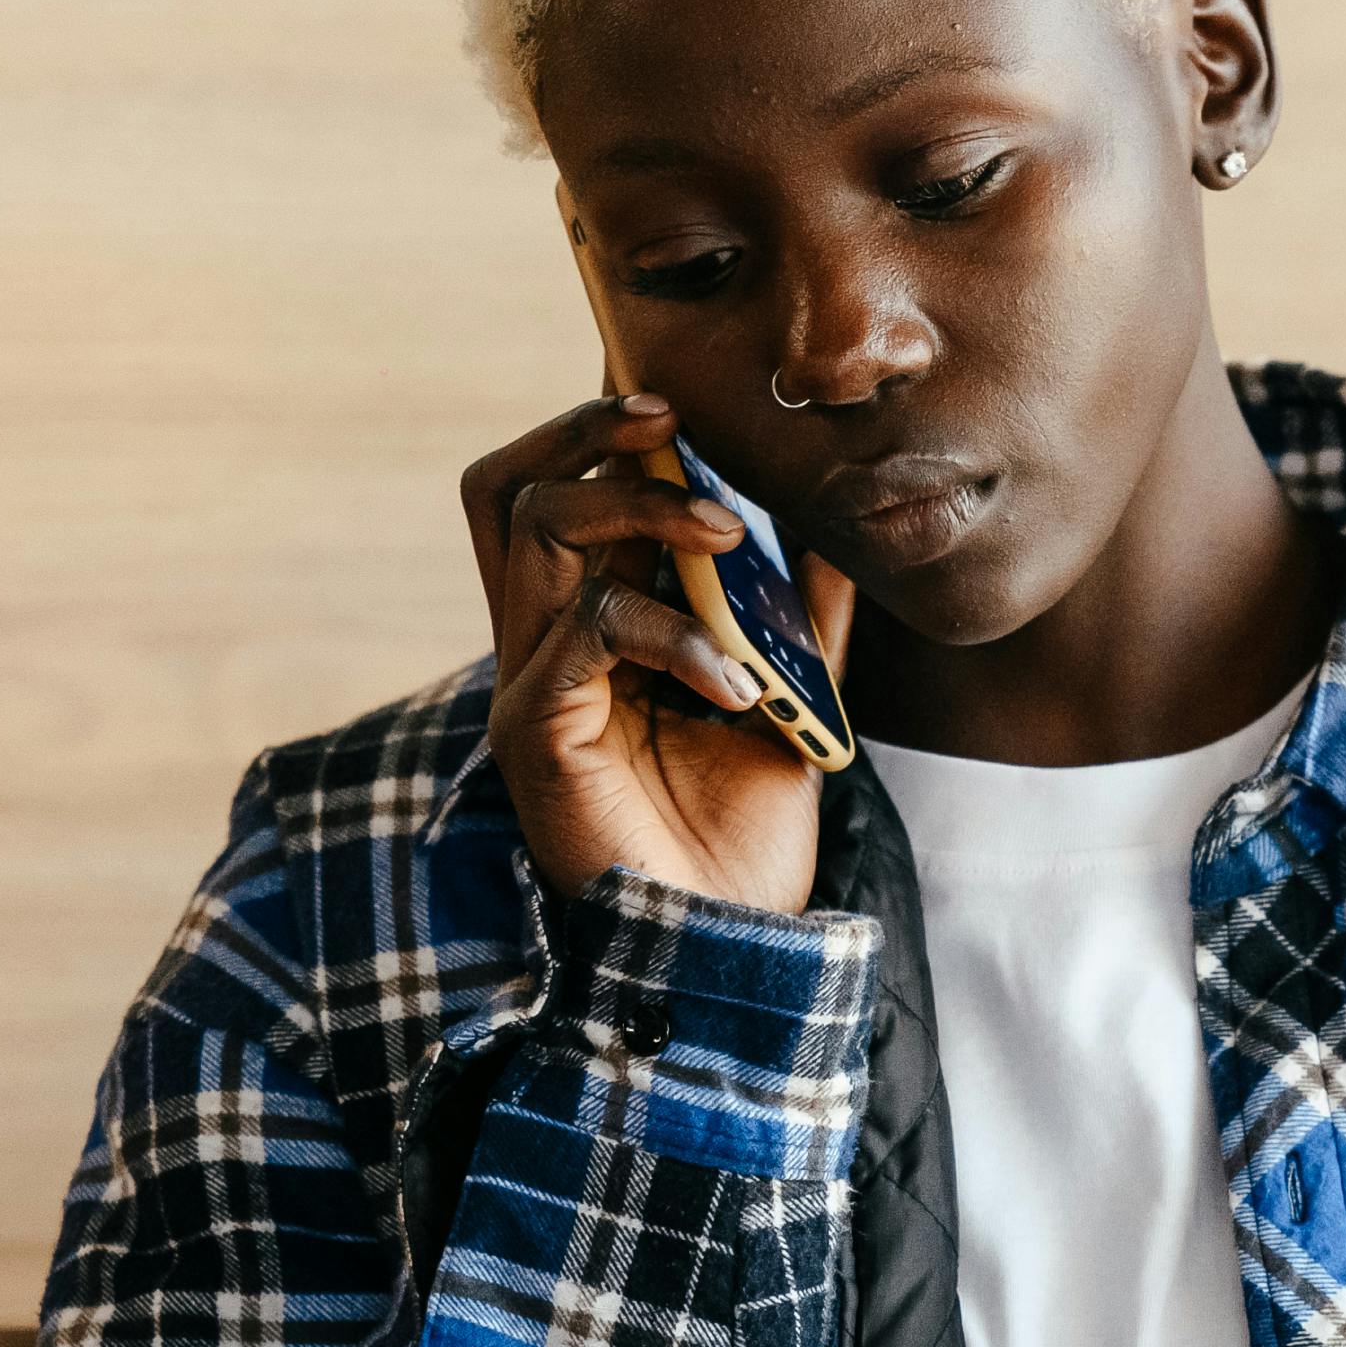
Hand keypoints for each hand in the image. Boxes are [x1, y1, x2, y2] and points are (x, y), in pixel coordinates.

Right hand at [460, 393, 862, 914]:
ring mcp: (527, 688)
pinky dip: (671, 633)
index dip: (594, 428)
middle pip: (506, 487)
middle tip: (675, 425)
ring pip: (534, 532)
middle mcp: (537, 648)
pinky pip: (585, 632)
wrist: (724, 951)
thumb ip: (798, 613)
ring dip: (640, 511)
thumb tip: (838, 522)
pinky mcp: (535, 734)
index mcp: (582, 630)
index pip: (551, 493)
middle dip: (587, 433)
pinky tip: (735, 682)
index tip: (677, 395)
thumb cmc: (739, 841)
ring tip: (728, 539)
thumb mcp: (790, 698)